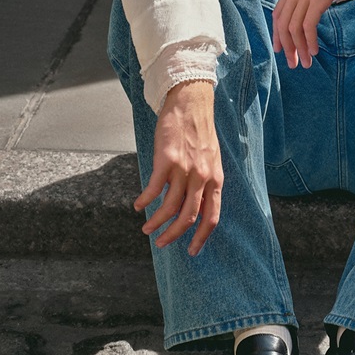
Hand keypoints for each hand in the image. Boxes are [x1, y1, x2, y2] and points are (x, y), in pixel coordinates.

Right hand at [135, 80, 223, 255]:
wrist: (191, 104)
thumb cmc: (199, 133)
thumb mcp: (211, 161)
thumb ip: (205, 184)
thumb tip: (195, 208)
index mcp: (215, 180)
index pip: (211, 216)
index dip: (201, 237)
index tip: (192, 251)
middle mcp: (202, 177)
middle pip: (188, 217)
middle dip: (174, 235)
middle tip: (161, 243)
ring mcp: (185, 169)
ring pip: (169, 207)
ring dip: (156, 222)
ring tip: (146, 228)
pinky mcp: (167, 160)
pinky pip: (154, 188)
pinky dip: (145, 201)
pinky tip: (138, 205)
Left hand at [272, 0, 354, 67]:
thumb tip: (313, 7)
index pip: (278, 14)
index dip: (277, 34)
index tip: (281, 50)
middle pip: (283, 25)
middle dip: (287, 47)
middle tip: (293, 63)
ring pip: (294, 28)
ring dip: (299, 48)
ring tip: (306, 62)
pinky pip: (308, 26)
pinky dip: (309, 41)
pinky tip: (314, 50)